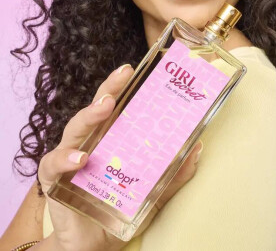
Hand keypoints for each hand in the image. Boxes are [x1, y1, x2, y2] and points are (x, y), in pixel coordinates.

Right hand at [38, 65, 201, 250]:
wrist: (94, 245)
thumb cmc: (120, 209)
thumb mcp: (154, 191)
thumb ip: (175, 173)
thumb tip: (197, 147)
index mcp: (114, 137)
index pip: (120, 106)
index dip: (126, 86)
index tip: (138, 67)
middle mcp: (92, 140)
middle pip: (98, 107)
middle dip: (110, 87)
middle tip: (124, 73)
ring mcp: (71, 156)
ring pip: (76, 127)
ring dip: (90, 114)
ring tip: (105, 106)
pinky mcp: (54, 178)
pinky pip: (55, 164)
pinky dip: (66, 158)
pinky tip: (81, 158)